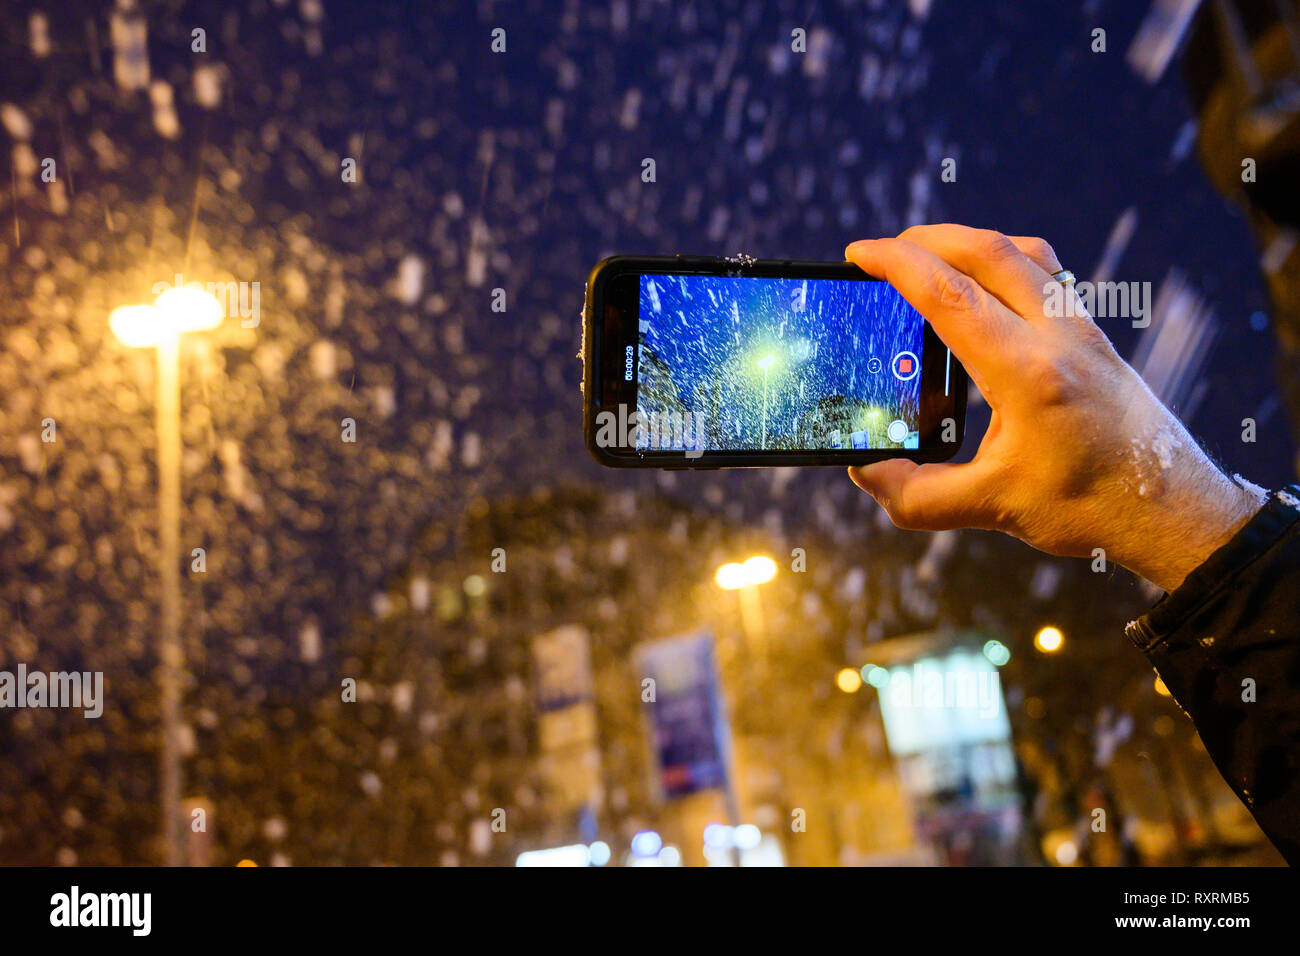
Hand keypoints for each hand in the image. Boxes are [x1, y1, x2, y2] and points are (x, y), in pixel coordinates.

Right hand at [844, 224, 1264, 592]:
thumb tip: (867, 470)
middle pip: (985, 250)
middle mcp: (1058, 336)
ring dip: (965, 242)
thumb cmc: (1090, 507)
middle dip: (924, 239)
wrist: (1171, 508)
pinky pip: (1045, 270)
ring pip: (1019, 251)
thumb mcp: (993, 508)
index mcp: (1028, 373)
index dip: (896, 264)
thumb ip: (917, 497)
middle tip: (882, 253)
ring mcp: (1081, 329)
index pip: (949, 294)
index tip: (859, 255)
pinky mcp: (1093, 333)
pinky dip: (1002, 259)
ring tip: (927, 259)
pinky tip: (982, 286)